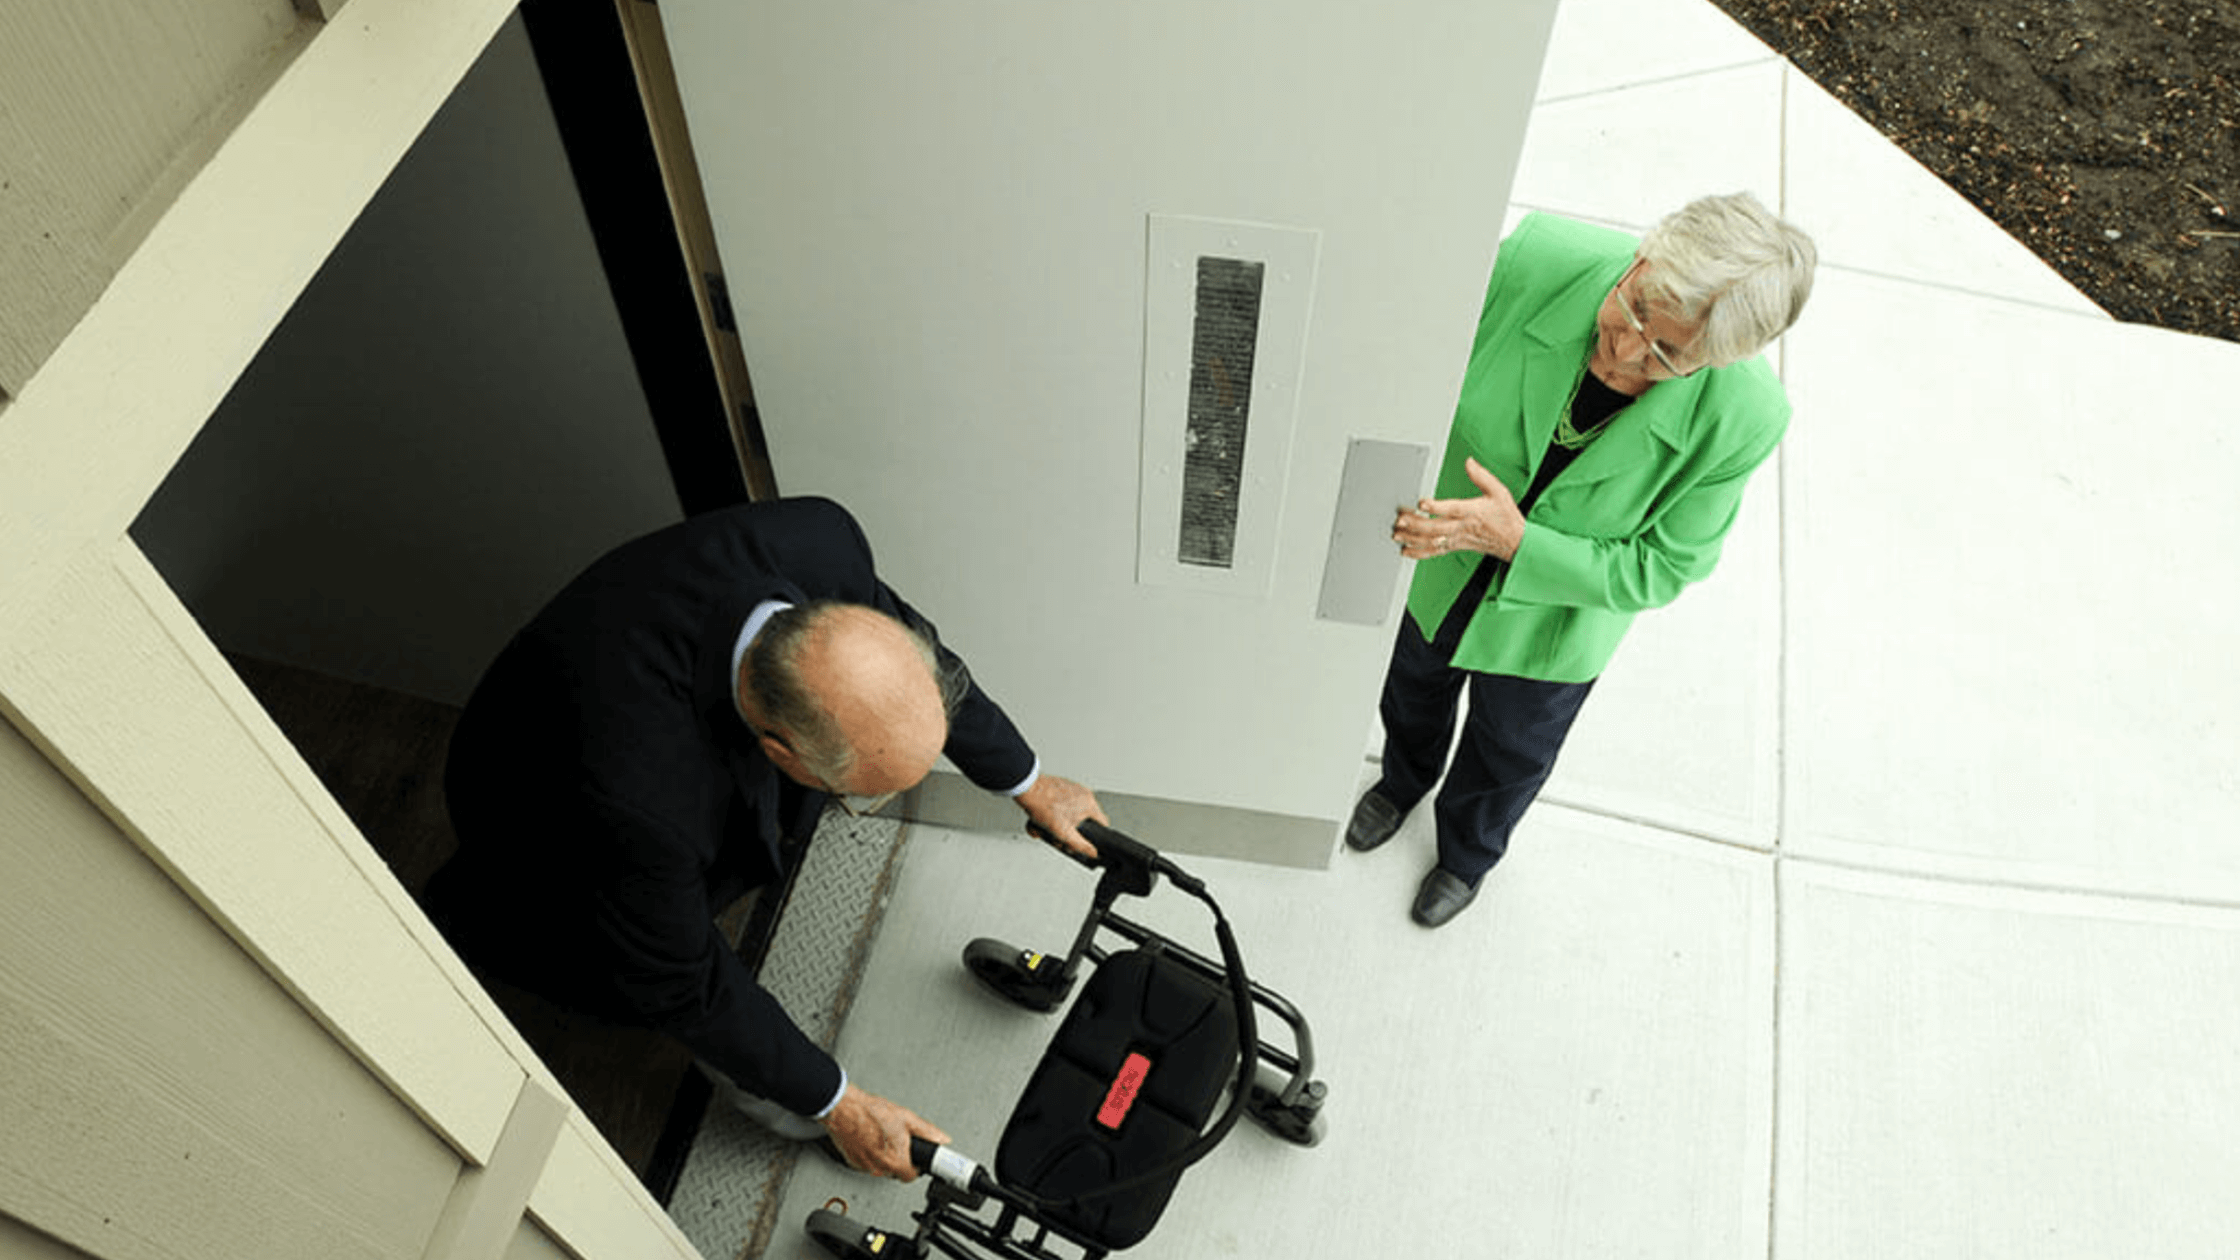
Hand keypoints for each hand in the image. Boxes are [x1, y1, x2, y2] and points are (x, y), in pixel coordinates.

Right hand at [821, 1084, 950, 1181]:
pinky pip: (867, 1163)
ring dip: (884, 1156)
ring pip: (881, 1167)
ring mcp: (864, 1167)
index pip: (912, 1176)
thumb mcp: (906, 1118)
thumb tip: (942, 1139)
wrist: (842, 1109)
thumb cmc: (870, 1112)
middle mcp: (879, 1169)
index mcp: (895, 1161)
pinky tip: (870, 1138)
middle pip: (896, 1171)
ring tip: (882, 1135)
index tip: (916, 1159)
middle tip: (898, 1140)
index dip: (916, 1166)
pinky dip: (870, 1154)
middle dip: (899, 1158)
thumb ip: (927, 1132)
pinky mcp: (852, 1162)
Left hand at [1016, 773, 1106, 858]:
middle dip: (1069, 831)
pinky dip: (1051, 813)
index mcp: (1089, 804)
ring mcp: (1071, 789)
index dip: (1096, 836)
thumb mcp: (1063, 833)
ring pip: (1069, 813)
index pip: (1102, 824)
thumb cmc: (1042, 805)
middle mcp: (1083, 794)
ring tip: (1045, 826)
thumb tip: (1092, 852)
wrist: (1026, 788)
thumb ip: (1080, 845)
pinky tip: (1041, 818)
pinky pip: (1060, 804)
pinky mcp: (1060, 787)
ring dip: (1057, 824)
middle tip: (1058, 836)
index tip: (1086, 841)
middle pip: (1083, 820)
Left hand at [1392, 457, 1525, 561]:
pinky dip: (1419, 552)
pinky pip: (1435, 551)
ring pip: (1432, 541)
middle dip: (1416, 524)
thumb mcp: (1499, 491)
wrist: (1514, 542)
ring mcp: (1457, 539)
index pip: (1453, 509)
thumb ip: (1482, 476)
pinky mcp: (1455, 546)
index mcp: (1472, 512)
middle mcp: (1462, 527)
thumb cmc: (1505, 517)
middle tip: (1399, 520)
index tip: (1422, 502)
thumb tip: (1469, 462)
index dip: (1436, 506)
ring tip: (1396, 534)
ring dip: (1412, 538)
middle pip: (1436, 527)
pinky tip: (1405, 550)